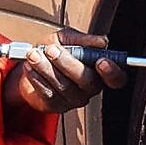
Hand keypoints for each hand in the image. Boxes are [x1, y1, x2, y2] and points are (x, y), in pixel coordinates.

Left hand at [3, 28, 128, 113]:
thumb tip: (101, 41)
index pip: (116, 79)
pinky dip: (37, 78)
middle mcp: (88, 88)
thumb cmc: (52, 51)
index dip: (112, 73)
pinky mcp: (54, 106)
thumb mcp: (66, 38)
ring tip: (34, 54)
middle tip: (51, 49)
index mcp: (98, 71)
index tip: (101, 61)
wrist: (29, 64)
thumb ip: (82, 39)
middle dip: (68, 63)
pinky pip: (48, 93)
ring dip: (46, 68)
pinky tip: (30, 67)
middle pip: (88, 81)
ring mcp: (72, 99)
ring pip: (64, 86)